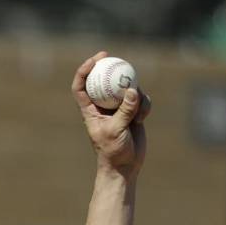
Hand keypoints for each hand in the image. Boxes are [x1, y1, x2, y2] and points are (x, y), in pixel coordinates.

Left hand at [72, 51, 151, 177]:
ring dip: (135, 95)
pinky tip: (142, 118)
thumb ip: (125, 110)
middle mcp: (103, 106)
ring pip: (127, 89)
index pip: (81, 86)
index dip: (84, 70)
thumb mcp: (116, 130)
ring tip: (136, 113)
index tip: (95, 60)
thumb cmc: (112, 151)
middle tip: (117, 58)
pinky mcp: (133, 112)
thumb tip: (132, 90)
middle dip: (109, 67)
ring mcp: (119, 108)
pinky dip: (144, 106)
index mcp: (90, 110)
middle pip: (104, 80)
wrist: (125, 165)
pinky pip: (141, 100)